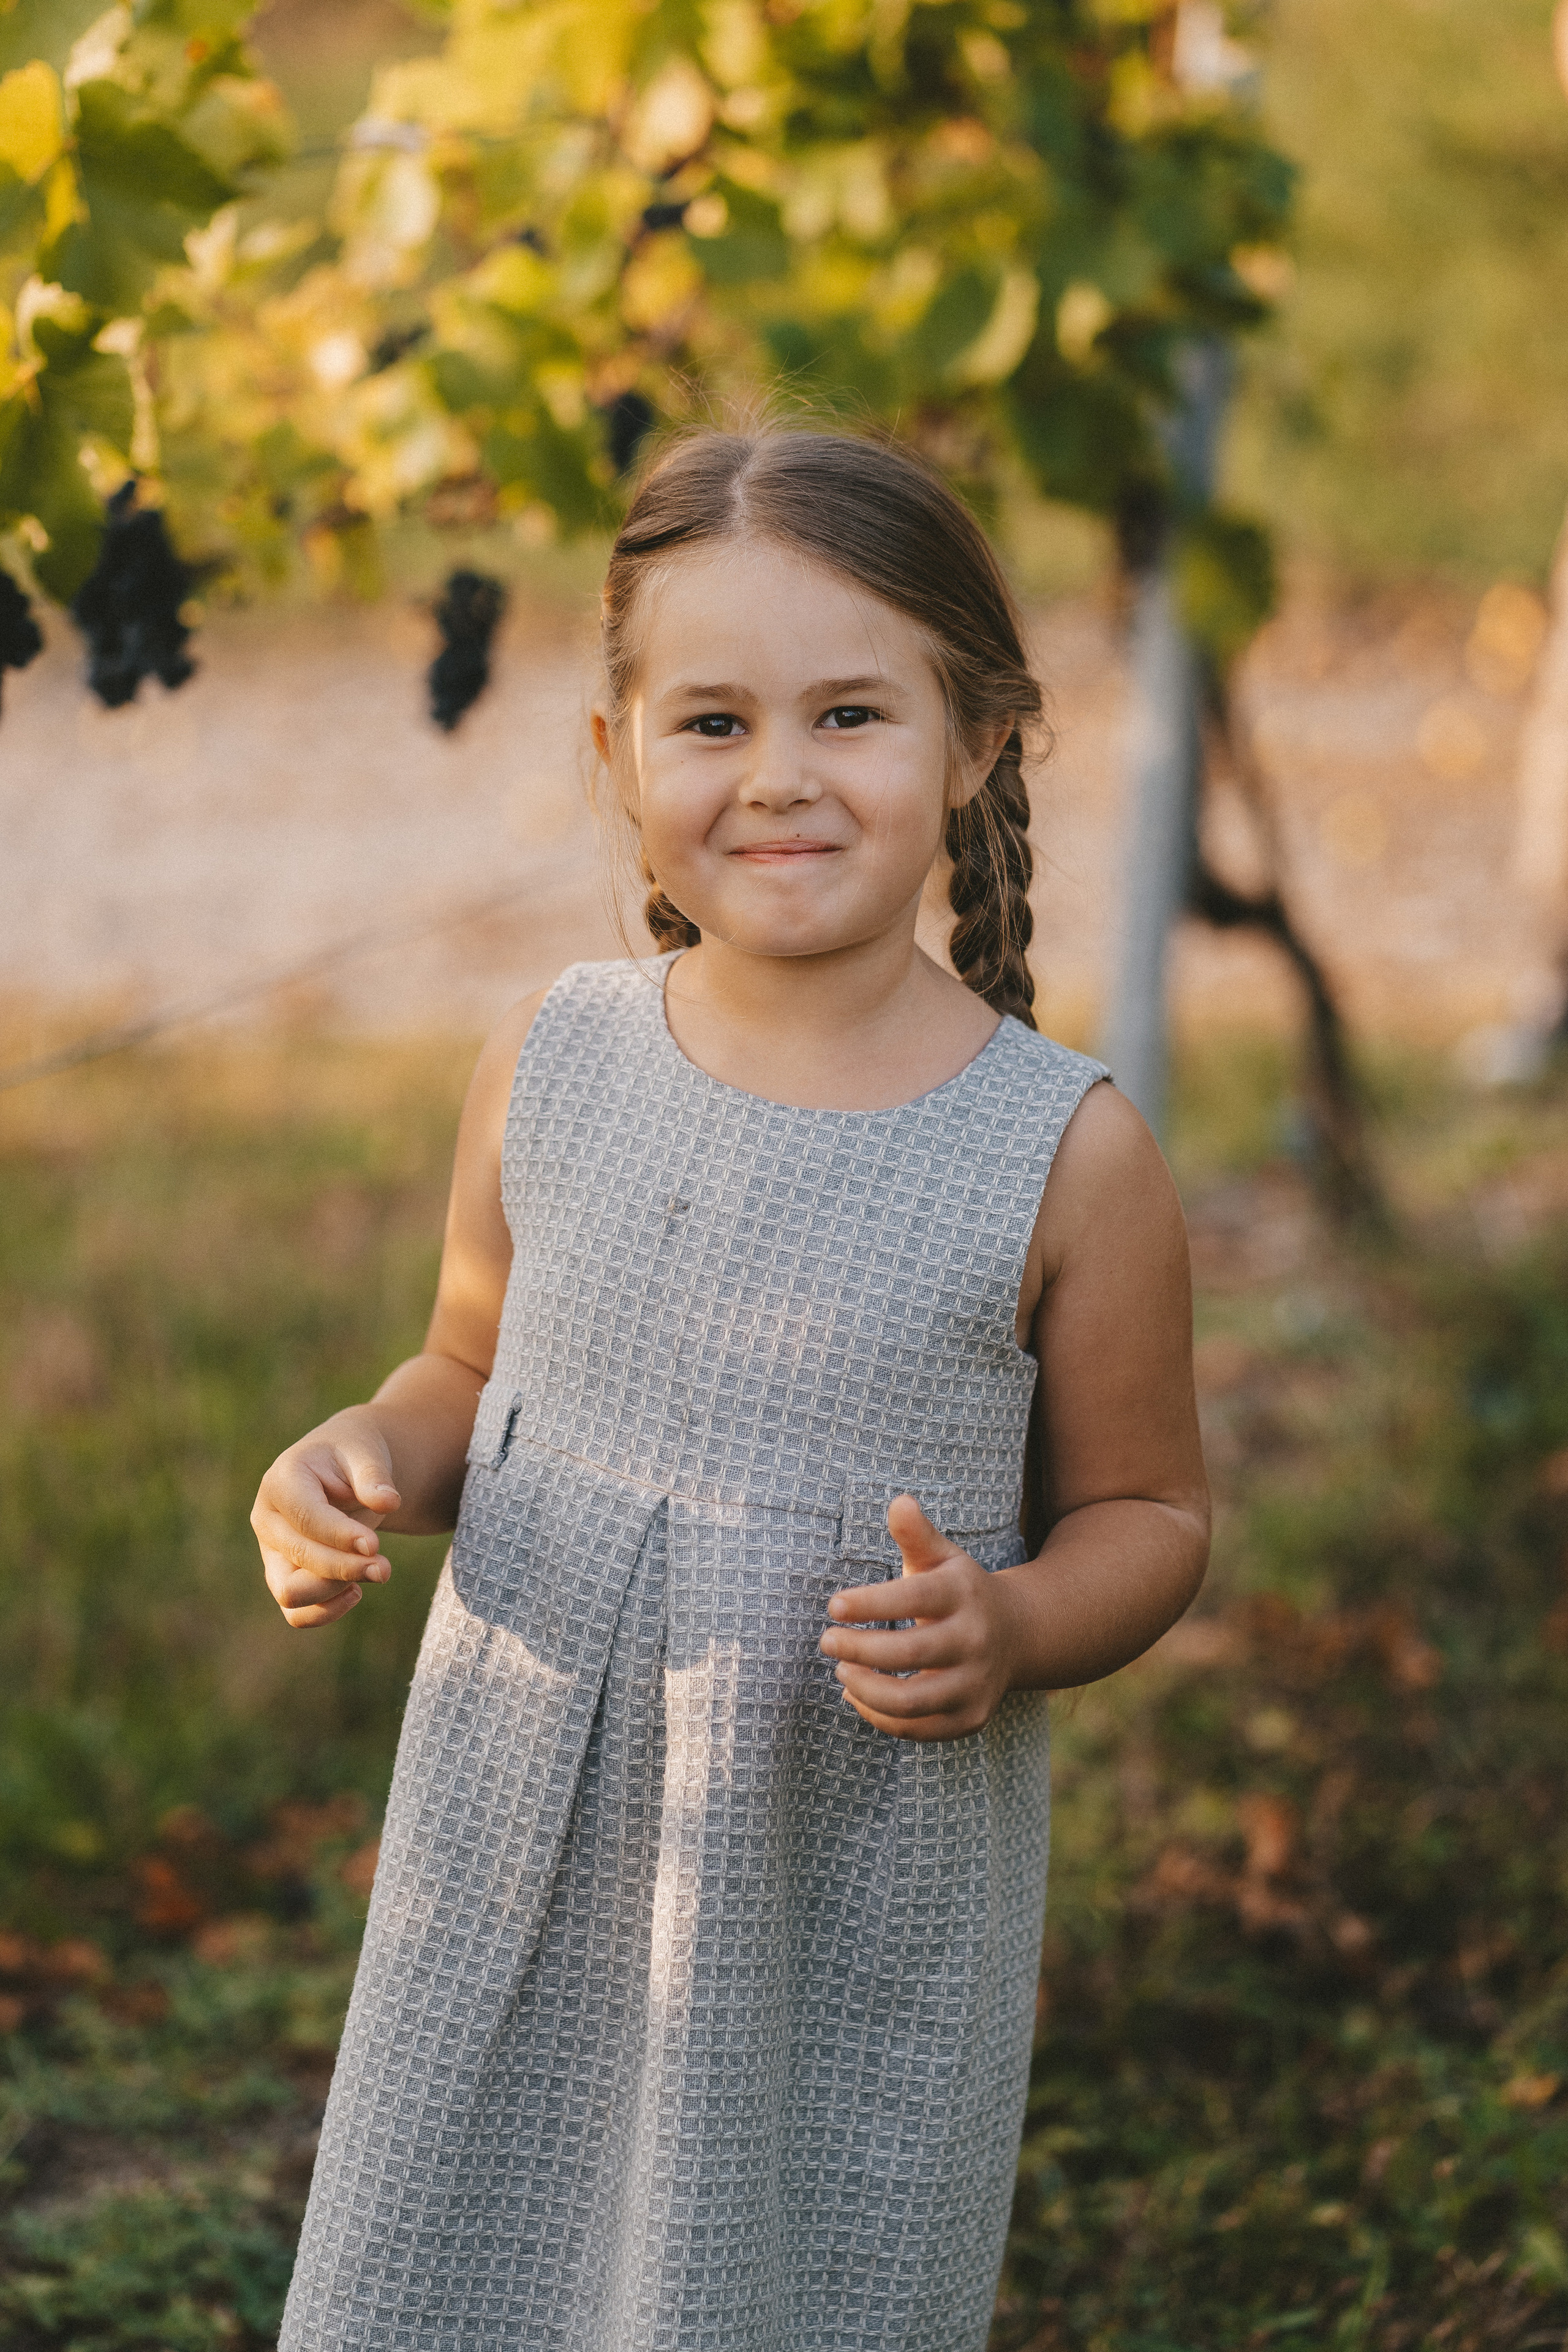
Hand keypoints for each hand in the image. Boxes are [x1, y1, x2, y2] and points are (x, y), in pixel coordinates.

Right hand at [251, 1411, 402, 1629]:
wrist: (342, 1470)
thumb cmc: (352, 1457)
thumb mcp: (365, 1453)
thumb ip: (374, 1476)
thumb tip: (388, 1502)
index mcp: (281, 1481)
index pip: (305, 1518)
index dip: (340, 1536)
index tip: (375, 1545)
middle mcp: (267, 1520)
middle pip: (299, 1557)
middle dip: (345, 1566)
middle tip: (385, 1568)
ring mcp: (272, 1552)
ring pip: (290, 1593)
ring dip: (335, 1590)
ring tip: (375, 1572)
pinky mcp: (283, 1577)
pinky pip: (296, 1614)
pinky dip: (326, 1611)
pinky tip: (356, 1591)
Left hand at [819, 1494, 1020, 1740]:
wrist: (1017, 1635)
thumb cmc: (959, 1591)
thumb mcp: (943, 1558)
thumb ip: (917, 1534)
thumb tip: (899, 1501)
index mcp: (963, 1594)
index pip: (913, 1598)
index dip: (870, 1603)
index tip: (833, 1605)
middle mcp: (975, 1640)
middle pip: (908, 1653)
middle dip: (857, 1648)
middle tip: (827, 1639)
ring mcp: (976, 1684)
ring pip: (909, 1701)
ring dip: (864, 1688)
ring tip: (841, 1669)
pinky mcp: (971, 1718)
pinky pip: (916, 1729)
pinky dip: (878, 1716)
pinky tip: (857, 1693)